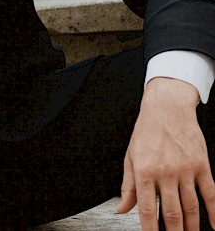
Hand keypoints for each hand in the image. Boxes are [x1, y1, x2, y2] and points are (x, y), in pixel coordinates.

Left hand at [116, 77, 214, 230]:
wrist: (167, 108)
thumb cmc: (147, 132)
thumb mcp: (130, 157)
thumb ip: (128, 186)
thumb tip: (122, 209)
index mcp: (144, 171)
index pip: (147, 210)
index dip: (149, 230)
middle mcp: (165, 173)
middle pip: (172, 214)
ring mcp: (186, 170)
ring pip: (192, 208)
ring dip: (192, 228)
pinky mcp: (202, 166)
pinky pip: (211, 194)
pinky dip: (214, 213)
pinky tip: (214, 225)